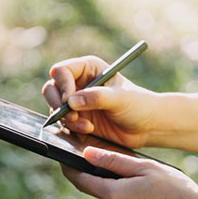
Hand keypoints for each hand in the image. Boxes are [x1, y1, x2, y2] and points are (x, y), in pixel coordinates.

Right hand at [42, 55, 158, 147]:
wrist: (146, 127)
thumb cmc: (138, 105)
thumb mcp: (120, 98)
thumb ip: (96, 97)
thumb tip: (71, 101)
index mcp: (88, 68)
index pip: (62, 71)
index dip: (62, 85)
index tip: (69, 100)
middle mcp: (79, 83)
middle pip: (52, 88)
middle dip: (58, 104)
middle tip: (72, 115)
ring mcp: (77, 103)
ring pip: (55, 108)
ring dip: (67, 119)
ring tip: (86, 126)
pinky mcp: (78, 120)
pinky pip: (64, 123)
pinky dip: (72, 128)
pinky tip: (88, 130)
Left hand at [61, 146, 197, 198]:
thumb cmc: (175, 190)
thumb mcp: (145, 168)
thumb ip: (113, 161)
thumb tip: (87, 154)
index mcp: (112, 195)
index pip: (80, 180)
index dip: (70, 168)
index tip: (64, 160)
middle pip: (103, 192)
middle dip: (113, 182)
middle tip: (138, 175)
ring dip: (125, 197)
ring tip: (152, 192)